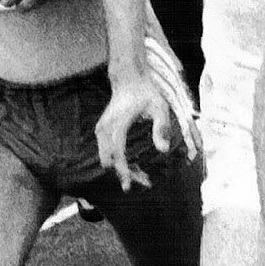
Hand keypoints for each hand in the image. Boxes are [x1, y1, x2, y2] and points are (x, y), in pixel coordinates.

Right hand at [94, 73, 195, 190]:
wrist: (128, 80)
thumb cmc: (146, 93)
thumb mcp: (160, 107)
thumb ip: (162, 128)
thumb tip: (163, 150)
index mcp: (118, 123)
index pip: (117, 153)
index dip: (122, 171)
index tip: (129, 185)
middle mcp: (105, 128)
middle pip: (109, 160)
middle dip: (124, 174)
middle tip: (145, 182)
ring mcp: (100, 130)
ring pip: (105, 159)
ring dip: (120, 169)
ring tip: (141, 176)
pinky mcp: (101, 131)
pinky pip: (106, 152)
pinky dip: (117, 162)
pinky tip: (133, 167)